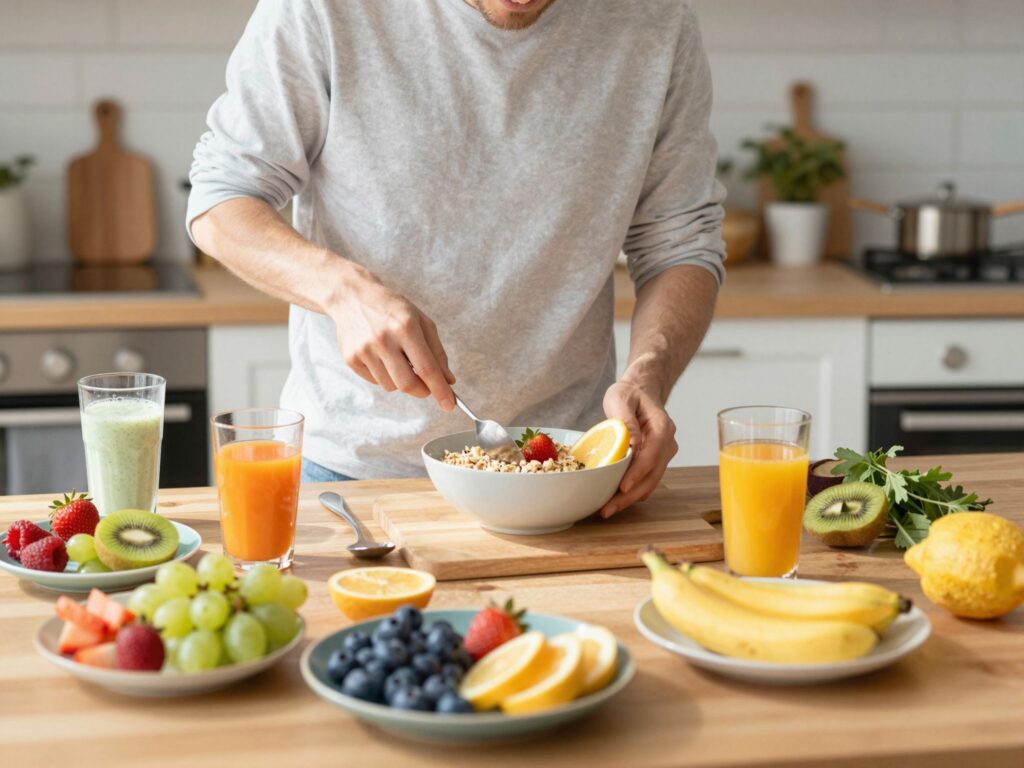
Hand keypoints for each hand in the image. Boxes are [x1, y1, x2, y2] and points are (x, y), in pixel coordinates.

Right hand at [332, 269, 455, 409]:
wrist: (352, 297)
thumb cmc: (392, 309)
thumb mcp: (421, 321)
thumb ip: (437, 352)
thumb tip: (449, 381)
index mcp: (405, 327)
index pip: (427, 368)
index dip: (440, 390)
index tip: (449, 405)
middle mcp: (383, 340)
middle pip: (407, 384)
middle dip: (422, 391)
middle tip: (427, 387)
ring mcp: (364, 350)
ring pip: (391, 386)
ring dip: (401, 380)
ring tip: (397, 358)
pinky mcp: (351, 359)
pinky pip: (375, 381)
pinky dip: (384, 375)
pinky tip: (381, 356)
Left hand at [598, 381, 677, 517]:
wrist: (642, 391)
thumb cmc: (630, 393)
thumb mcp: (621, 398)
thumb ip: (625, 419)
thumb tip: (631, 444)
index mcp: (662, 428)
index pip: (651, 456)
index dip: (637, 474)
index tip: (622, 489)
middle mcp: (667, 444)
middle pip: (652, 476)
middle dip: (629, 496)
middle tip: (606, 510)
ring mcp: (663, 455)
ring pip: (649, 483)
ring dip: (629, 499)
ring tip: (606, 510)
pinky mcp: (655, 462)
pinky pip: (645, 481)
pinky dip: (631, 492)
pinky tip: (612, 499)